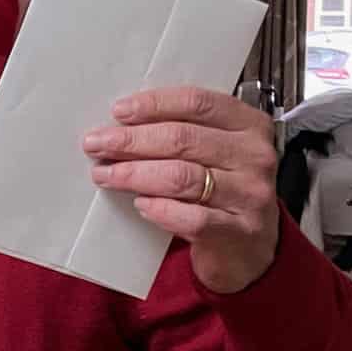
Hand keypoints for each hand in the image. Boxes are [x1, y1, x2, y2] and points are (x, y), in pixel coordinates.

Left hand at [82, 87, 280, 293]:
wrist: (249, 247)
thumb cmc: (224, 192)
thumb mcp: (215, 152)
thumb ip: (184, 133)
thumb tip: (123, 125)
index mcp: (250, 125)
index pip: (198, 103)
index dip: (154, 105)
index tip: (119, 111)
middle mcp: (254, 156)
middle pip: (183, 139)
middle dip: (132, 141)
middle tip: (97, 145)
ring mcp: (249, 195)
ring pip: (182, 177)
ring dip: (135, 174)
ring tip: (106, 175)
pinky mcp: (239, 230)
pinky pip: (192, 218)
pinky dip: (160, 209)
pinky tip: (141, 205)